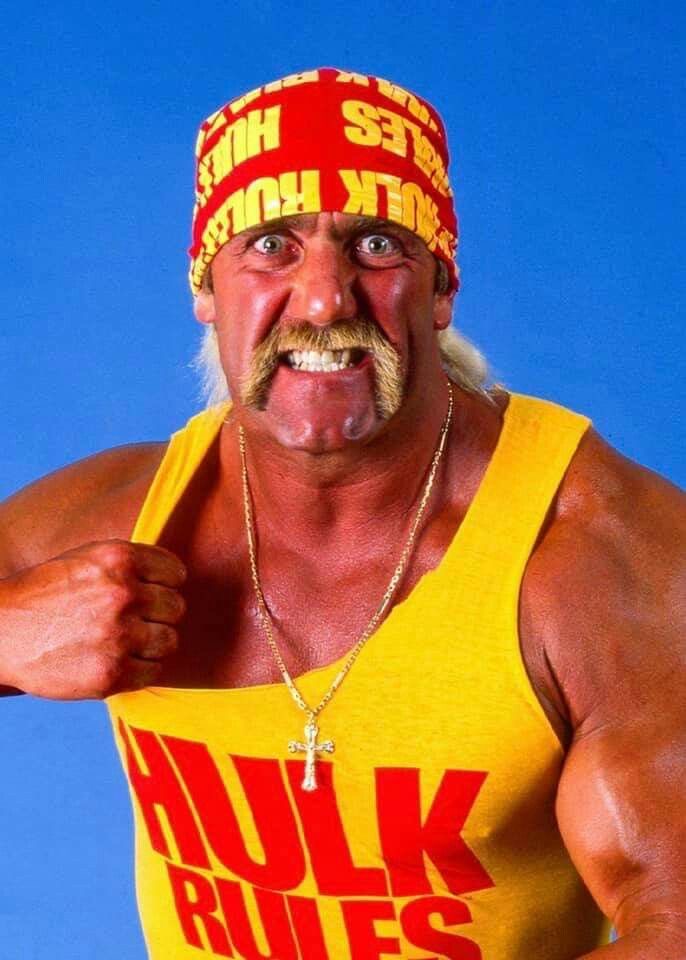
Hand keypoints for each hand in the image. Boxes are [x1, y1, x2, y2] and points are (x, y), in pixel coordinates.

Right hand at [0, 540, 186, 698]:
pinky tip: (116, 661)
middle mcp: (123, 594)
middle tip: (133, 621)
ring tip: (123, 642)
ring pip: (169, 641)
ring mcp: (119, 636)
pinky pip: (153, 672)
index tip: (150, 594)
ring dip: (152, 644)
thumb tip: (177, 578)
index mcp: (119, 559)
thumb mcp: (85, 559)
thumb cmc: (44, 594)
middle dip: (158, 615)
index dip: (165, 585)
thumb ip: (130, 565)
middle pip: (176, 608)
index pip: (176, 573)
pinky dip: (140, 670)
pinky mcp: (111, 674)